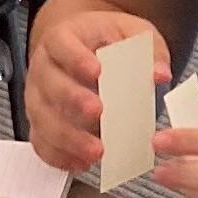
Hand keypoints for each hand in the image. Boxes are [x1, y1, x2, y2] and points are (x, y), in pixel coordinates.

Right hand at [27, 5, 163, 171]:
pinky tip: (81, 163)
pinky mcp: (40, 123)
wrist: (84, 49)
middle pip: (49, 84)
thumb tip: (160, 74)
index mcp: (62, 38)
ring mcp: (37, 97)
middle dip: (72, 100)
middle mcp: (44, 67)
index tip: (96, 71)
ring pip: (42, 118)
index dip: (75, 58)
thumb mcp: (131, 34)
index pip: (61, 44)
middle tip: (98, 112)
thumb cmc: (106, 41)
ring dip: (68, 137)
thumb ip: (148, 50)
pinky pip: (41, 142)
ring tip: (97, 151)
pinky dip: (59, 156)